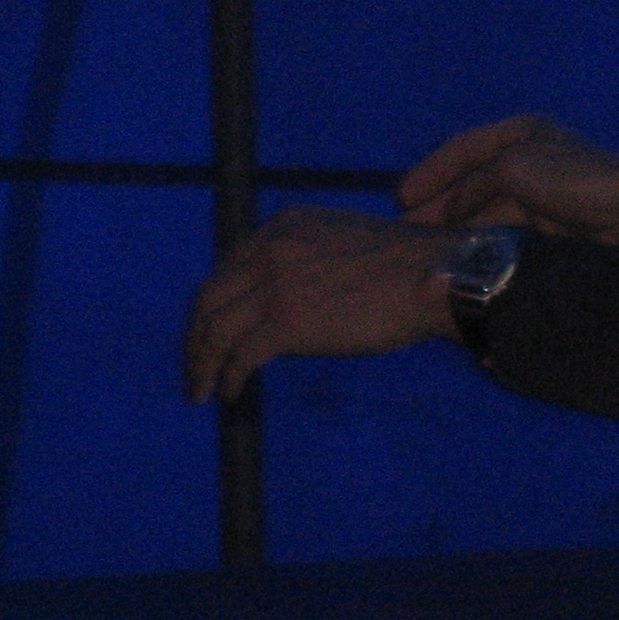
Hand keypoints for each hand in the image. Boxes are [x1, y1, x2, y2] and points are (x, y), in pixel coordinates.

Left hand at [183, 206, 457, 404]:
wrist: (425, 276)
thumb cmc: (399, 262)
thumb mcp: (340, 236)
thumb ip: (305, 252)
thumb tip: (289, 287)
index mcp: (282, 227)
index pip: (228, 266)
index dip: (214, 302)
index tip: (211, 327)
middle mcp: (269, 251)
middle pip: (209, 297)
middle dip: (195, 335)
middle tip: (193, 363)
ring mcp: (275, 286)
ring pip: (215, 329)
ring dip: (202, 363)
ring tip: (200, 388)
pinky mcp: (286, 323)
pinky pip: (240, 356)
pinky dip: (228, 377)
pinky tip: (229, 392)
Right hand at [398, 114, 618, 251]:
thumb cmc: (572, 179)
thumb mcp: (512, 169)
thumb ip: (474, 185)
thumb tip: (451, 209)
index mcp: (520, 132)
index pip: (463, 148)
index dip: (429, 171)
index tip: (400, 199)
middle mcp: (529, 156)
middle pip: (472, 178)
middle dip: (438, 201)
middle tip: (405, 229)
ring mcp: (541, 191)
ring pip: (487, 206)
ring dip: (457, 222)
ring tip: (426, 245)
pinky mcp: (552, 224)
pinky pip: (505, 226)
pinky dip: (481, 235)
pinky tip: (463, 252)